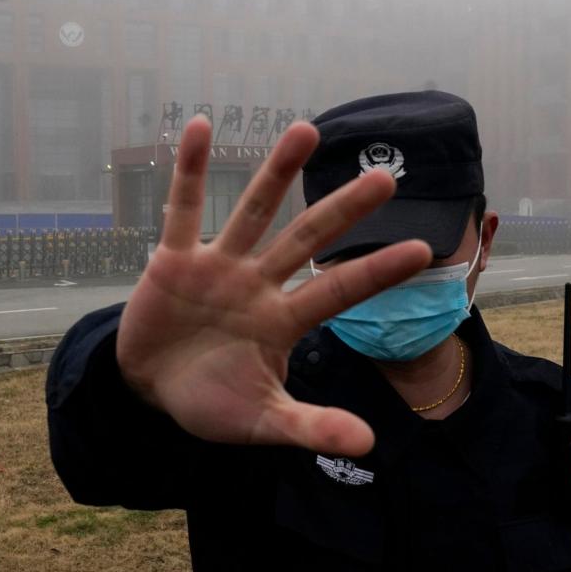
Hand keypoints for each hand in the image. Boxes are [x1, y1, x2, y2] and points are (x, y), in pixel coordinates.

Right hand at [116, 116, 430, 455]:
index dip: (376, 271)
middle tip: (386, 178)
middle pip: (307, 239)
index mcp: (283, 321)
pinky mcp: (174, 259)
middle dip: (344, 210)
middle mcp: (258, 283)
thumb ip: (310, 428)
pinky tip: (197, 126)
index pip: (338, 291)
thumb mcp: (261, 422)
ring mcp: (218, 266)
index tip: (422, 249)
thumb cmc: (210, 403)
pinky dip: (188, 170)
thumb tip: (370, 446)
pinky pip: (182, 208)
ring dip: (277, 173)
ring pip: (252, 211)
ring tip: (306, 129)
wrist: (148, 390)